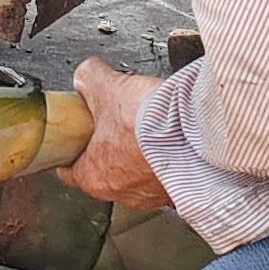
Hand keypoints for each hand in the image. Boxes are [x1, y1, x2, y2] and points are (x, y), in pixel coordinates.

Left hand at [62, 58, 176, 211]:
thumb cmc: (148, 123)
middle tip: (116, 122)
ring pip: (138, 172)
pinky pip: (168, 173)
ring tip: (149, 126)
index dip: (71, 150)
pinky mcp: (181, 189)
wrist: (199, 135)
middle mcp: (123, 193)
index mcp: (94, 176)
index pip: (69, 171)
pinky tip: (172, 137)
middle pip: (106, 169)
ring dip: (141, 153)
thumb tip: (86, 75)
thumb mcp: (106, 87)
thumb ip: (87, 79)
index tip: (74, 138)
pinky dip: (168, 157)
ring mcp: (153, 194)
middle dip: (110, 145)